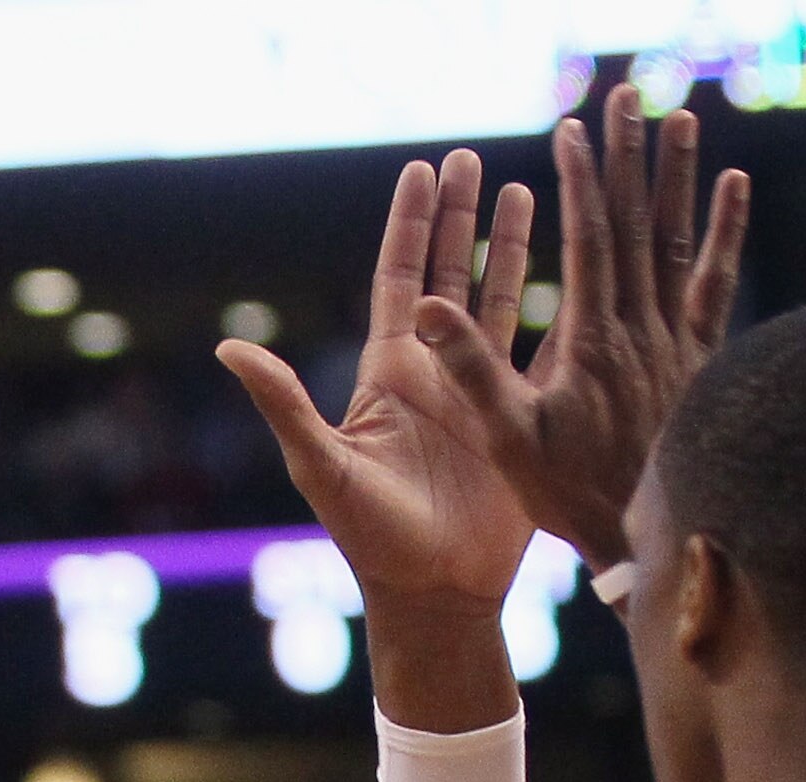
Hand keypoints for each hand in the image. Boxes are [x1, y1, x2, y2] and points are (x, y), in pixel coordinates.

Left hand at [219, 149, 537, 610]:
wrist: (435, 598)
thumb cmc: (371, 542)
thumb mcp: (323, 466)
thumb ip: (284, 403)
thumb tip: (229, 349)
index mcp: (390, 374)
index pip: (397, 278)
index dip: (409, 224)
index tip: (419, 169)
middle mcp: (435, 376)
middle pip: (448, 276)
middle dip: (459, 217)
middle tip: (469, 159)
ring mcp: (480, 398)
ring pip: (499, 304)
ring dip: (510, 249)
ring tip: (523, 190)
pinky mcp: (519, 425)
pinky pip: (542, 356)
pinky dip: (558, 312)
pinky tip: (576, 272)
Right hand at [413, 86, 749, 573]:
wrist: (649, 542)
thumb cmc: (573, 498)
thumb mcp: (511, 441)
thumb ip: (472, 372)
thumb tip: (428, 309)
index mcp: (593, 343)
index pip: (589, 241)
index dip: (580, 182)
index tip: (571, 130)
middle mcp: (642, 333)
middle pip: (637, 226)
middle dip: (628, 157)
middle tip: (627, 95)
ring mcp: (678, 344)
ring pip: (679, 242)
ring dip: (677, 177)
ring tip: (679, 117)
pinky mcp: (703, 360)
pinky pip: (718, 284)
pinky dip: (726, 233)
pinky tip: (735, 184)